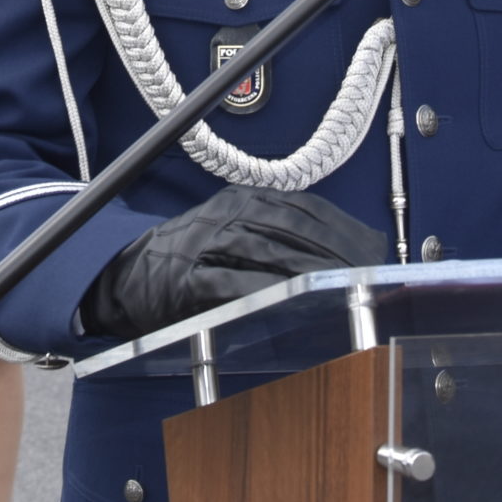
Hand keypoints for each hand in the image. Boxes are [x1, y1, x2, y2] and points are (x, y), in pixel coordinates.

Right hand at [80, 186, 385, 342]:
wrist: (128, 274)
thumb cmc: (196, 258)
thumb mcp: (242, 234)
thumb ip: (289, 237)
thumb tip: (360, 248)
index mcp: (246, 199)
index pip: (306, 208)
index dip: (342, 229)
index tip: (373, 252)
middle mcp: (228, 212)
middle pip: (291, 228)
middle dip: (333, 252)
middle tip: (365, 276)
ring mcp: (206, 242)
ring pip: (264, 251)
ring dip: (304, 271)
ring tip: (337, 289)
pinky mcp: (186, 276)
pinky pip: (228, 282)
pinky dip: (259, 291)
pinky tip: (286, 302)